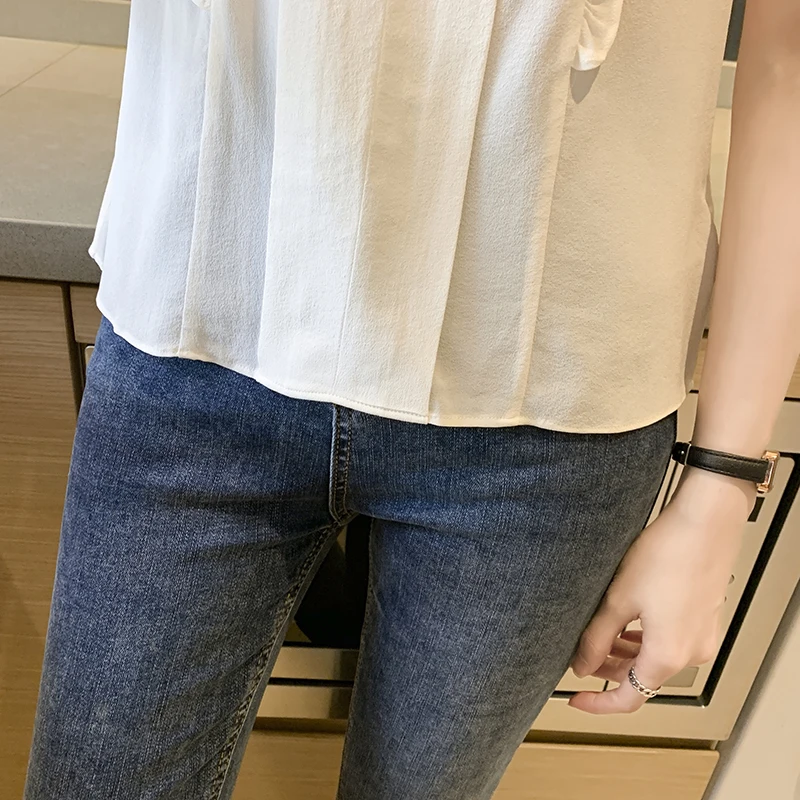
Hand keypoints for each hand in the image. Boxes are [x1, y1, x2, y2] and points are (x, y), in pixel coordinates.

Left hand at [567, 467, 755, 713]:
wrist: (704, 524)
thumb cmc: (664, 556)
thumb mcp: (617, 600)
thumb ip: (596, 639)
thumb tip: (581, 666)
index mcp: (668, 656)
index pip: (629, 698)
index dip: (598, 702)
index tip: (575, 697)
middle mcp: (691, 654)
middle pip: (642, 677)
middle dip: (609, 668)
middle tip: (581, 652)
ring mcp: (702, 637)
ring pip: (655, 658)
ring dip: (626, 651)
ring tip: (599, 631)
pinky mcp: (705, 620)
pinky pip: (670, 642)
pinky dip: (645, 639)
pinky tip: (626, 620)